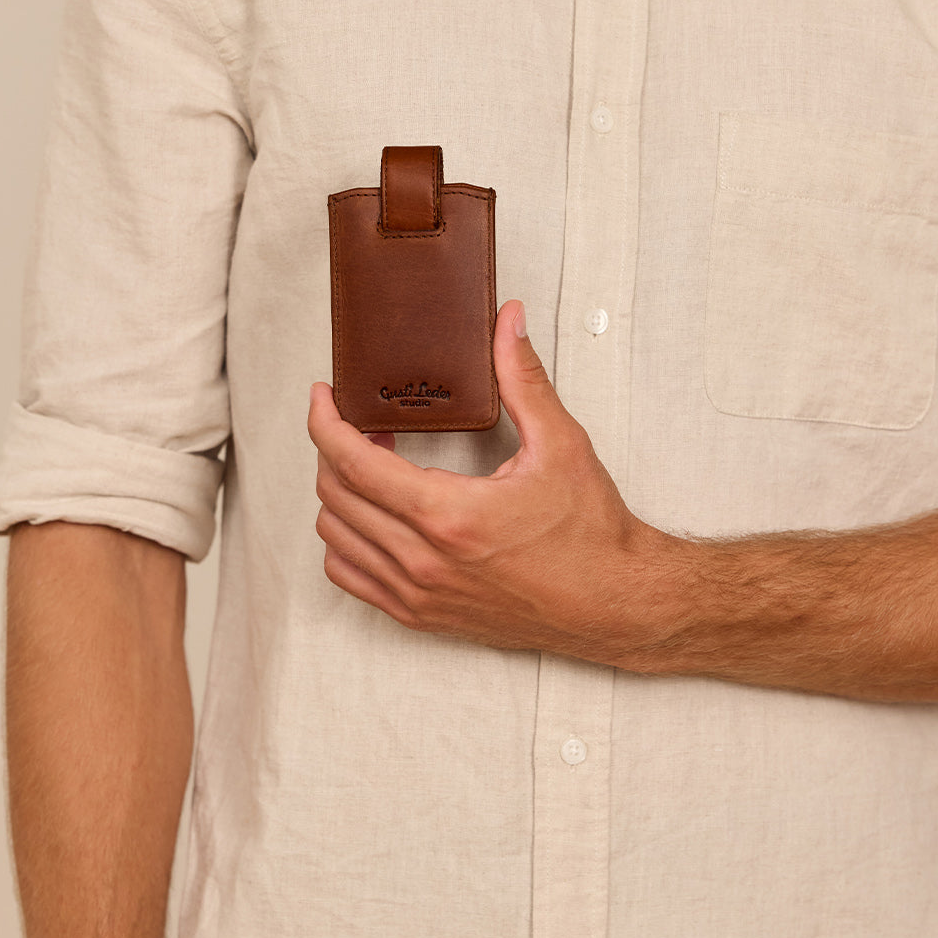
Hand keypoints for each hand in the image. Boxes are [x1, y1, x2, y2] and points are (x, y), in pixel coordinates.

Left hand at [307, 299, 668, 663]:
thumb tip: (507, 321)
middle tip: (358, 421)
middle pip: (334, 494)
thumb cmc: (590, 531)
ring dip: (338, 493)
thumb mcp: (560, 443)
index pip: (352, 463)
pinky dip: (345, 541)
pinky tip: (373, 515)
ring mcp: (418, 593)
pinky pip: (350, 577)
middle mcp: (423, 559)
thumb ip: (522, 377)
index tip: (324, 395)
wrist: (613, 603)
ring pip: (334, 536)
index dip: (325, 421)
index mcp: (448, 515)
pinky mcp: (421, 616)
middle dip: (333, 448)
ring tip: (370, 464)